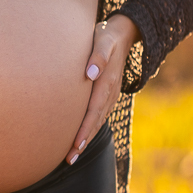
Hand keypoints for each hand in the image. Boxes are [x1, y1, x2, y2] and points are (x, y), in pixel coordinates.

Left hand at [67, 14, 138, 164]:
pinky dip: (90, 128)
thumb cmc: (106, 36)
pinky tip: (81, 136)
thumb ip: (98, 55)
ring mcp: (110, 95)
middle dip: (83, 142)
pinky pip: (98, 115)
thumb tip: (90, 73)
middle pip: (95, 122)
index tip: (76, 145)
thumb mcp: (103, 40)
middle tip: (69, 160)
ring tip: (72, 155)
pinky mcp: (107, 94)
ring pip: (97, 121)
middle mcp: (110, 92)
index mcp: (107, 82)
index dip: (85, 129)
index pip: (94, 111)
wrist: (123, 33)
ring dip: (85, 138)